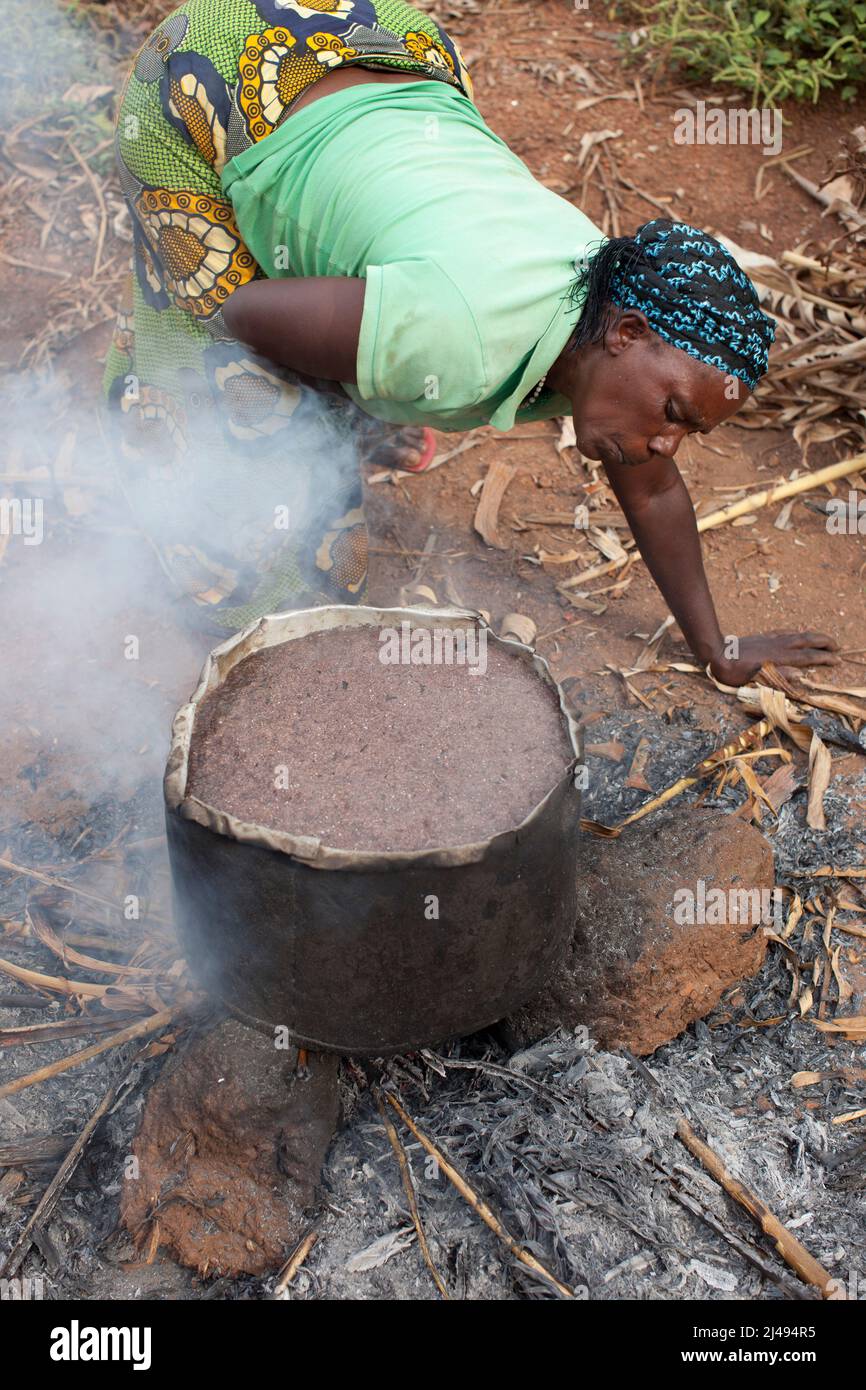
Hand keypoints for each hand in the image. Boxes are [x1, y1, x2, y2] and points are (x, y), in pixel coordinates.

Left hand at [709, 631, 839, 686]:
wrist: (716, 653)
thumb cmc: (733, 671)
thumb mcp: (753, 679)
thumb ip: (778, 676)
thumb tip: (800, 674)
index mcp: (778, 658)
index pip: (808, 657)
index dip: (824, 658)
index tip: (837, 660)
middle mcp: (778, 645)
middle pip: (807, 641)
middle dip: (825, 643)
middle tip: (838, 647)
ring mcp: (771, 639)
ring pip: (798, 634)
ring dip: (814, 637)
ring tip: (824, 640)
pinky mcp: (763, 636)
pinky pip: (785, 632)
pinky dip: (797, 633)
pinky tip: (799, 633)